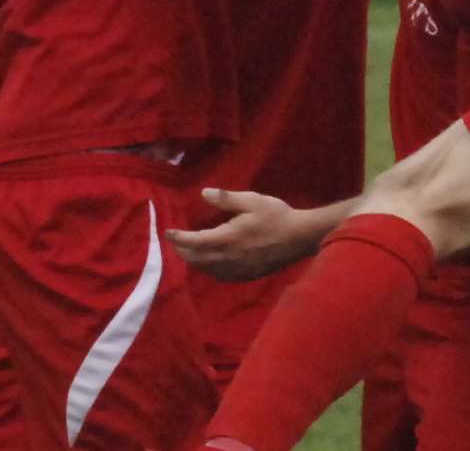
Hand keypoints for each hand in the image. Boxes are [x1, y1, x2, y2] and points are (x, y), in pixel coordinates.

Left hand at [165, 189, 316, 281]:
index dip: (178, 238)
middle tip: (177, 243)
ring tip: (191, 252)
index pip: (193, 241)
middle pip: (196, 259)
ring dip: (195, 261)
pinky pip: (220, 275)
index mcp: (226, 238)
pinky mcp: (245, 275)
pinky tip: (213, 263)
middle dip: (183, 251)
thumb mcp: (253, 200)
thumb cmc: (276, 216)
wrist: (300, 237)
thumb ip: (226, 198)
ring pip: (207, 269)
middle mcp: (227, 258)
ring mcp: (236, 269)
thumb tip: (204, 193)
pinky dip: (210, 268)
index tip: (168, 232)